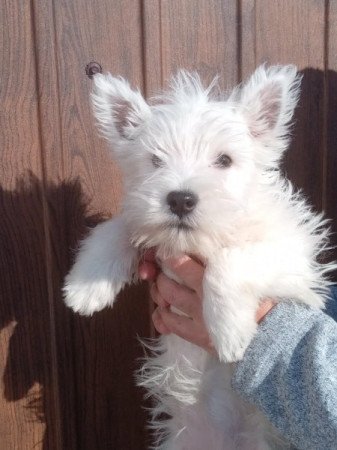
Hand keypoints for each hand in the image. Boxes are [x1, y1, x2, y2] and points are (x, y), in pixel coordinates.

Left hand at [139, 251, 274, 353]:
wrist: (274, 329)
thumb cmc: (261, 293)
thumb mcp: (244, 267)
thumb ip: (223, 255)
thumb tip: (204, 241)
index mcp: (214, 275)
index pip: (179, 261)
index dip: (168, 256)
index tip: (167, 252)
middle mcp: (203, 296)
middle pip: (167, 281)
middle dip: (160, 274)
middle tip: (161, 270)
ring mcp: (199, 317)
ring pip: (166, 300)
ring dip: (159, 292)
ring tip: (162, 286)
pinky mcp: (199, 336)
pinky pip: (171, 324)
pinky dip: (161, 316)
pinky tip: (163, 310)